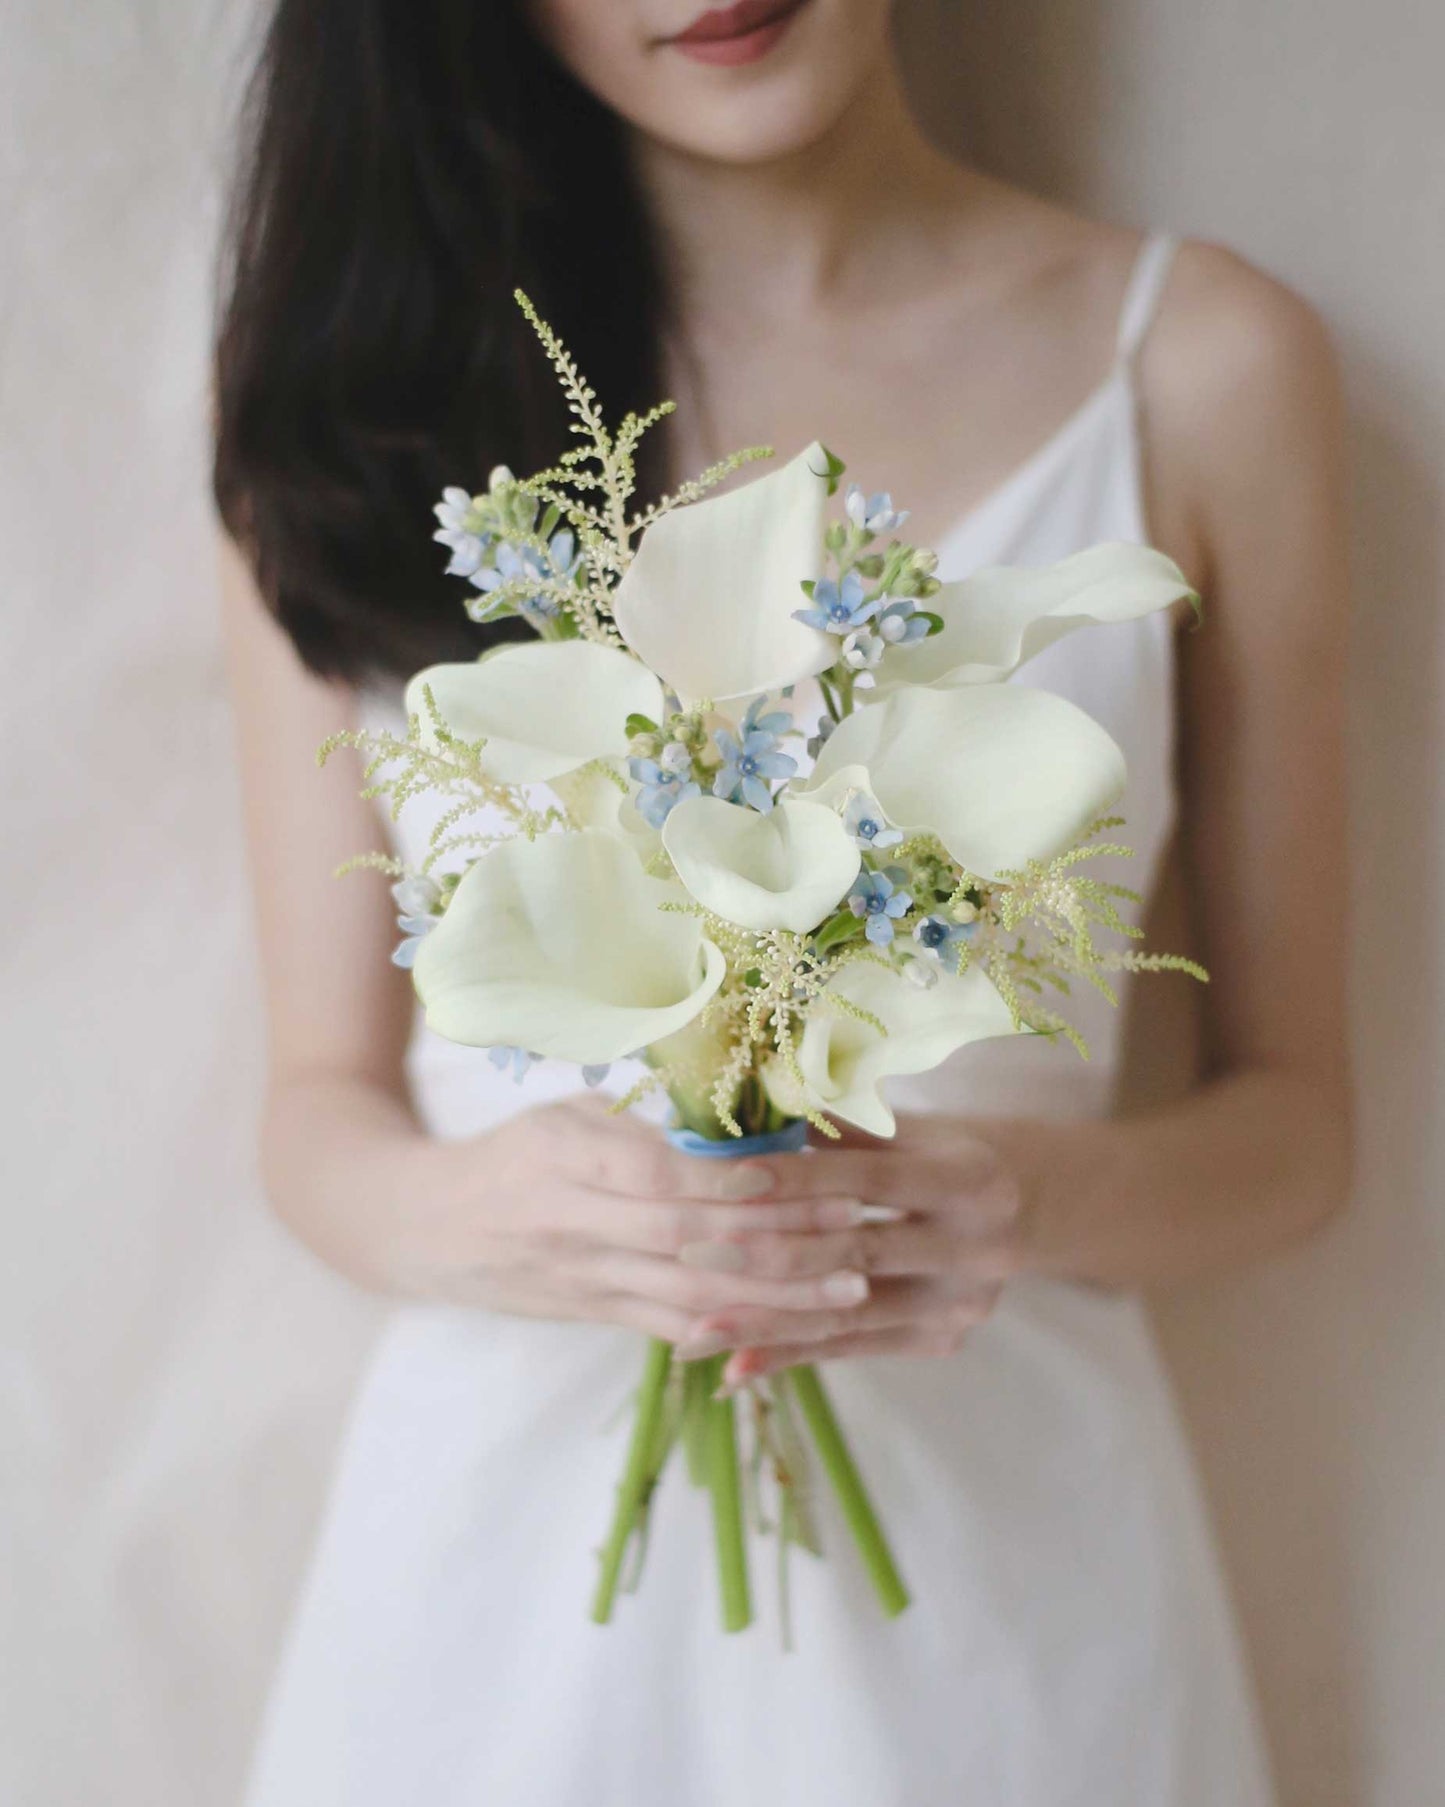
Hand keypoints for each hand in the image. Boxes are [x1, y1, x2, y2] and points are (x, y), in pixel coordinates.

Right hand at [401, 1096, 881, 1342]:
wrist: (424, 1230)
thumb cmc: (512, 1155)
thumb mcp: (563, 1115)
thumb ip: (640, 1122)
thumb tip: (741, 1118)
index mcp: (562, 1156)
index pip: (656, 1175)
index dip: (730, 1181)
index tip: (798, 1174)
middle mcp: (572, 1223)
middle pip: (687, 1240)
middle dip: (779, 1241)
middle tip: (855, 1231)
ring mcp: (584, 1278)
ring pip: (691, 1295)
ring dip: (777, 1297)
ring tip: (849, 1289)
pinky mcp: (594, 1315)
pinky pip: (670, 1329)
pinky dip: (733, 1333)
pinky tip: (793, 1332)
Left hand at [673, 1116, 1026, 1391]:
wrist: (1029, 1207)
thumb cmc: (945, 1153)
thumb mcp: (910, 1129)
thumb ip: (839, 1129)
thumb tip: (748, 1115)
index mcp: (969, 1180)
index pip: (869, 1181)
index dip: (797, 1179)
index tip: (725, 1181)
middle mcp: (976, 1248)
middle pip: (857, 1254)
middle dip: (769, 1255)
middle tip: (694, 1254)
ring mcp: (961, 1304)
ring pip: (848, 1314)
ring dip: (768, 1323)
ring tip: (696, 1331)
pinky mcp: (942, 1341)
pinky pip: (853, 1349)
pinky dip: (791, 1355)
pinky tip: (734, 1367)